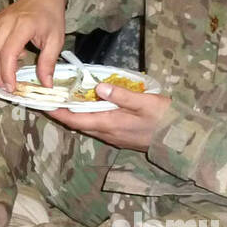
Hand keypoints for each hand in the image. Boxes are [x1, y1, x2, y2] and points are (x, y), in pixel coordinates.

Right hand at [0, 0, 68, 92]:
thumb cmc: (51, 17)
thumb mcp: (56, 40)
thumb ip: (48, 62)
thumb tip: (45, 85)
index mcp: (23, 25)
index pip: (8, 53)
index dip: (7, 73)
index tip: (12, 87)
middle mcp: (5, 22)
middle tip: (6, 88)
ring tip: (5, 79)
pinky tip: (7, 62)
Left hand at [45, 83, 171, 152]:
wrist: (182, 139)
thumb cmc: (164, 118)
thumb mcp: (144, 102)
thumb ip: (121, 95)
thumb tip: (98, 87)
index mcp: (110, 124)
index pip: (76, 119)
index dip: (58, 112)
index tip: (44, 103)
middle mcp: (108, 133)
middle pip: (78, 123)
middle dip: (63, 112)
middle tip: (51, 97)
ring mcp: (114, 137)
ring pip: (88, 125)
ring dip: (76, 115)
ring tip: (65, 99)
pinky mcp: (121, 136)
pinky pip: (98, 126)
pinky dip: (88, 116)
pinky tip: (90, 106)